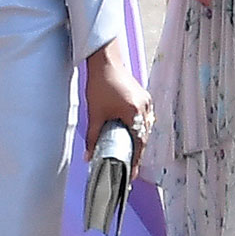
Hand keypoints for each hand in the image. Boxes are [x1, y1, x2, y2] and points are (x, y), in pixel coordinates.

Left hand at [84, 37, 151, 175]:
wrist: (105, 61)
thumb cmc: (100, 83)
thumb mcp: (95, 114)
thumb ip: (92, 137)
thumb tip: (88, 156)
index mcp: (134, 113)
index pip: (138, 144)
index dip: (135, 161)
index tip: (131, 174)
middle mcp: (144, 108)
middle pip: (144, 138)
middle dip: (137, 153)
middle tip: (129, 167)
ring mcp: (146, 101)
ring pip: (146, 129)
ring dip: (139, 141)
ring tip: (130, 154)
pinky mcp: (144, 97)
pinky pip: (146, 119)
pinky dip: (140, 129)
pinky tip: (132, 134)